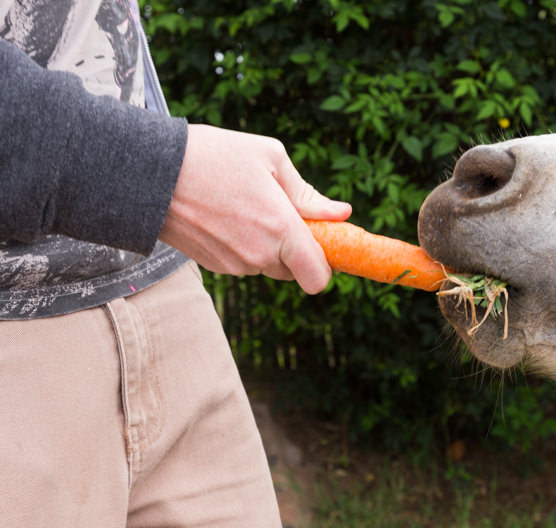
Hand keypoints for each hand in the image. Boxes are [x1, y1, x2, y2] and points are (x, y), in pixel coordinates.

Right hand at [160, 124, 351, 293]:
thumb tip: (342, 213)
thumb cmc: (213, 156)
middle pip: (294, 270)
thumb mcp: (271, 158)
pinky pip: (244, 263)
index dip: (325, 266)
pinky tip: (227, 214)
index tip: (322, 244)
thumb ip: (309, 194)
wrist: (149, 173)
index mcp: (281, 230)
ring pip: (268, 266)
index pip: (318, 278)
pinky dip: (244, 245)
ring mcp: (234, 265)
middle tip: (280, 211)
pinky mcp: (214, 267)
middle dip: (295, 247)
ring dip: (268, 245)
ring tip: (247, 205)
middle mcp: (259, 257)